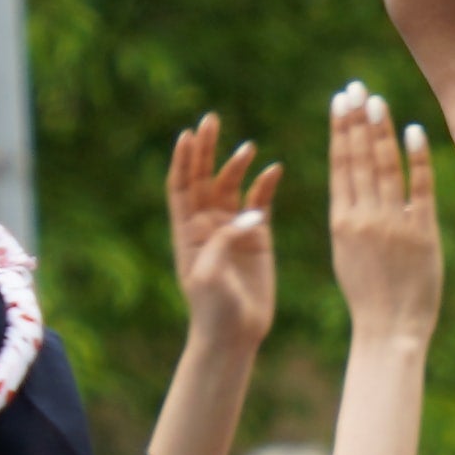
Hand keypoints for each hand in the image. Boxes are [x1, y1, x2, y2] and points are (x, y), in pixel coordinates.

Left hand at [165, 117, 280, 365]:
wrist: (236, 333)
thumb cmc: (214, 308)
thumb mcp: (210, 275)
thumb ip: (224, 240)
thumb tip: (250, 213)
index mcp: (187, 231)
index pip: (181, 186)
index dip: (182, 160)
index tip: (187, 135)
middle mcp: (208, 224)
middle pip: (203, 177)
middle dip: (206, 149)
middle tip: (211, 120)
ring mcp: (233, 228)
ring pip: (232, 186)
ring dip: (237, 164)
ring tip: (248, 148)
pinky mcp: (259, 236)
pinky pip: (261, 202)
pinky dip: (266, 185)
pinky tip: (273, 170)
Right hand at [326, 82, 444, 352]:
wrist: (389, 330)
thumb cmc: (368, 296)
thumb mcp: (348, 253)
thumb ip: (351, 218)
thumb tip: (354, 187)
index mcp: (341, 221)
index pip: (340, 165)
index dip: (340, 130)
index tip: (340, 102)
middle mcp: (364, 217)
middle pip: (360, 159)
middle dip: (357, 120)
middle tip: (356, 88)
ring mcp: (393, 224)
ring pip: (385, 167)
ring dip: (381, 131)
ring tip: (377, 101)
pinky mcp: (421, 233)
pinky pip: (420, 188)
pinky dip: (417, 158)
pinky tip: (414, 131)